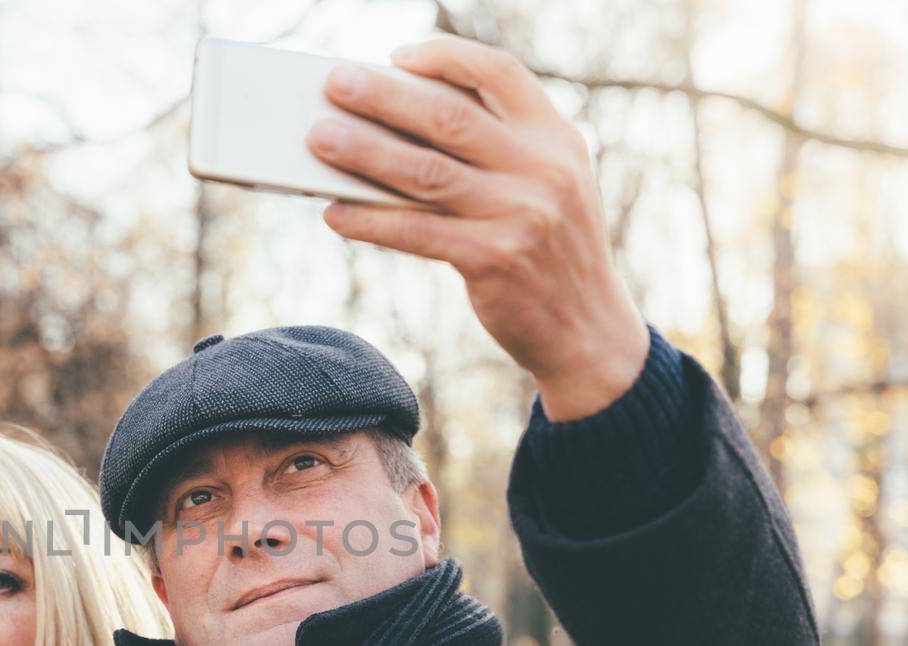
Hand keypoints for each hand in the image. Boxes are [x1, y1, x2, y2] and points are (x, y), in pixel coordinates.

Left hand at [306, 35, 650, 420]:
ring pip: (425, 172)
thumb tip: (404, 123)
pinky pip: (417, 233)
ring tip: (320, 139)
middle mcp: (541, 169)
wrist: (587, 328)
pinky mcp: (494, 261)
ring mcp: (519, 215)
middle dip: (385, 97)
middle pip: (449, 118)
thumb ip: (502, 147)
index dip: (446, 57)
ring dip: (364, 153)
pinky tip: (335, 214)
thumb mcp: (550, 182)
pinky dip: (371, 222)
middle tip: (335, 83)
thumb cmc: (548, 247)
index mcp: (555, 137)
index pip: (500, 72)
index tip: (398, 56)